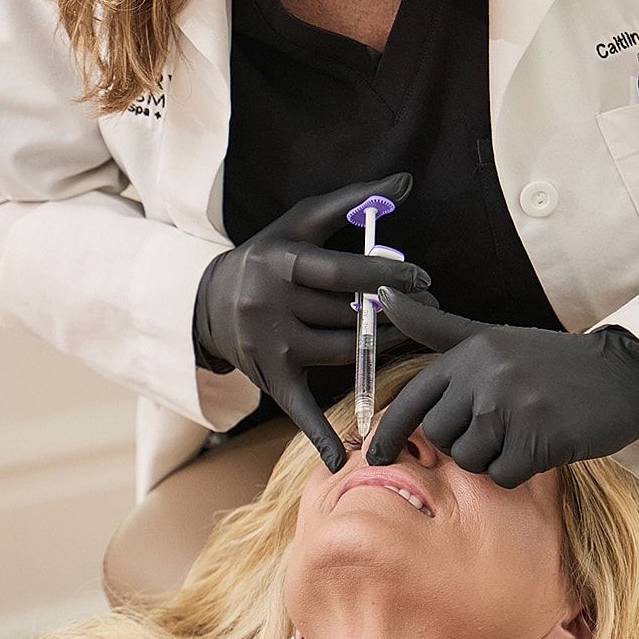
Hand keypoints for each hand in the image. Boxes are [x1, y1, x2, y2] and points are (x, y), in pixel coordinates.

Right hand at [194, 173, 430, 471]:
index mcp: (281, 261)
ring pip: (341, 353)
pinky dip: (321, 436)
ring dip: (381, 350)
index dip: (388, 277)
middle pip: (347, 315)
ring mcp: (271, 345)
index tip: (423, 280)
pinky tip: (345, 458)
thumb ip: (352, 200)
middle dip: (394, 315)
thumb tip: (406, 181)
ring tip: (408, 339)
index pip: (344, 272)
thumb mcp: (299, 221)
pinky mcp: (272, 377)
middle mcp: (271, 303)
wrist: (209, 302)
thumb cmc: (268, 253)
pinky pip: (300, 409)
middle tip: (429, 311)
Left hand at [366, 290, 638, 486]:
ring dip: (493, 457)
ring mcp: (513, 404)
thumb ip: (435, 326)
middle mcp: (486, 374)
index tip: (374, 457)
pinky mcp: (540, 436)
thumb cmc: (550, 362)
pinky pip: (503, 477)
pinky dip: (520, 471)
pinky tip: (542, 446)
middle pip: (440, 437)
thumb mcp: (491, 338)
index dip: (388, 432)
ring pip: (470, 460)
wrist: (623, 373)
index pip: (414, 398)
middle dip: (463, 443)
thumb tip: (383, 294)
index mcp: (470, 352)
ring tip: (523, 431)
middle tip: (499, 427)